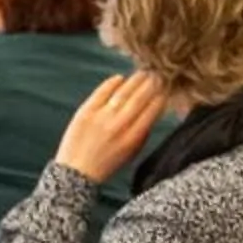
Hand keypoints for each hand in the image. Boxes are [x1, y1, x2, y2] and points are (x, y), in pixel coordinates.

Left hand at [54, 73, 172, 183]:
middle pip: (139, 98)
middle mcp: (119, 126)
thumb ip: (143, 133)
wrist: (77, 170)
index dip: (160, 98)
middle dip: (151, 85)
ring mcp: (102, 117)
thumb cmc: (107, 162)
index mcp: (132, 138)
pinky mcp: (86, 111)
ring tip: (143, 73)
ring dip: (135, 80)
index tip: (165, 89)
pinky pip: (103, 91)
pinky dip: (113, 83)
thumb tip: (153, 110)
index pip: (151, 112)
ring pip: (123, 92)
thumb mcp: (131, 153)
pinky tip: (120, 78)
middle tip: (157, 76)